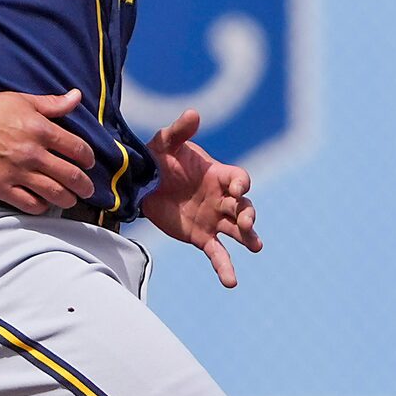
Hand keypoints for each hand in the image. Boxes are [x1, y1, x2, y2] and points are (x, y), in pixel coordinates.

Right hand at [0, 88, 96, 212]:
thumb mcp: (23, 100)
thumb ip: (53, 104)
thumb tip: (78, 96)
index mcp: (42, 130)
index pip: (78, 149)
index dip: (88, 159)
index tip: (89, 163)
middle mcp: (33, 153)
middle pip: (72, 176)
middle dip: (85, 186)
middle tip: (88, 190)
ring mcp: (17, 172)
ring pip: (55, 194)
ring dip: (68, 199)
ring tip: (71, 200)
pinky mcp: (0, 187)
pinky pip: (30, 204)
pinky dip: (42, 207)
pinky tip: (44, 203)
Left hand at [139, 108, 261, 288]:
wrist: (140, 187)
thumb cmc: (156, 162)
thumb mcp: (164, 144)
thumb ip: (179, 131)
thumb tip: (193, 113)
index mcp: (219, 175)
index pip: (240, 180)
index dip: (240, 185)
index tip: (235, 190)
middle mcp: (222, 199)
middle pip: (244, 208)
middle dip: (248, 215)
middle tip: (245, 223)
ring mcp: (215, 220)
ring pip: (238, 232)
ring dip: (249, 238)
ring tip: (256, 246)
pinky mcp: (202, 238)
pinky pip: (218, 254)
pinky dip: (225, 268)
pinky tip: (231, 282)